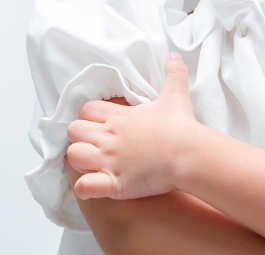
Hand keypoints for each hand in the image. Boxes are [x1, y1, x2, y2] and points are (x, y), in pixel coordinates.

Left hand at [67, 52, 203, 199]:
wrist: (190, 154)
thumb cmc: (181, 126)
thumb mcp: (175, 95)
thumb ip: (173, 74)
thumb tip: (174, 56)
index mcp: (119, 117)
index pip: (87, 110)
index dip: (90, 117)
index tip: (101, 124)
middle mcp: (109, 137)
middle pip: (74, 131)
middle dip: (81, 138)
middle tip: (96, 145)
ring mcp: (110, 161)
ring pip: (74, 156)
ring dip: (81, 161)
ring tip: (94, 166)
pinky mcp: (115, 183)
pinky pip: (84, 187)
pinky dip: (85, 188)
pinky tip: (95, 188)